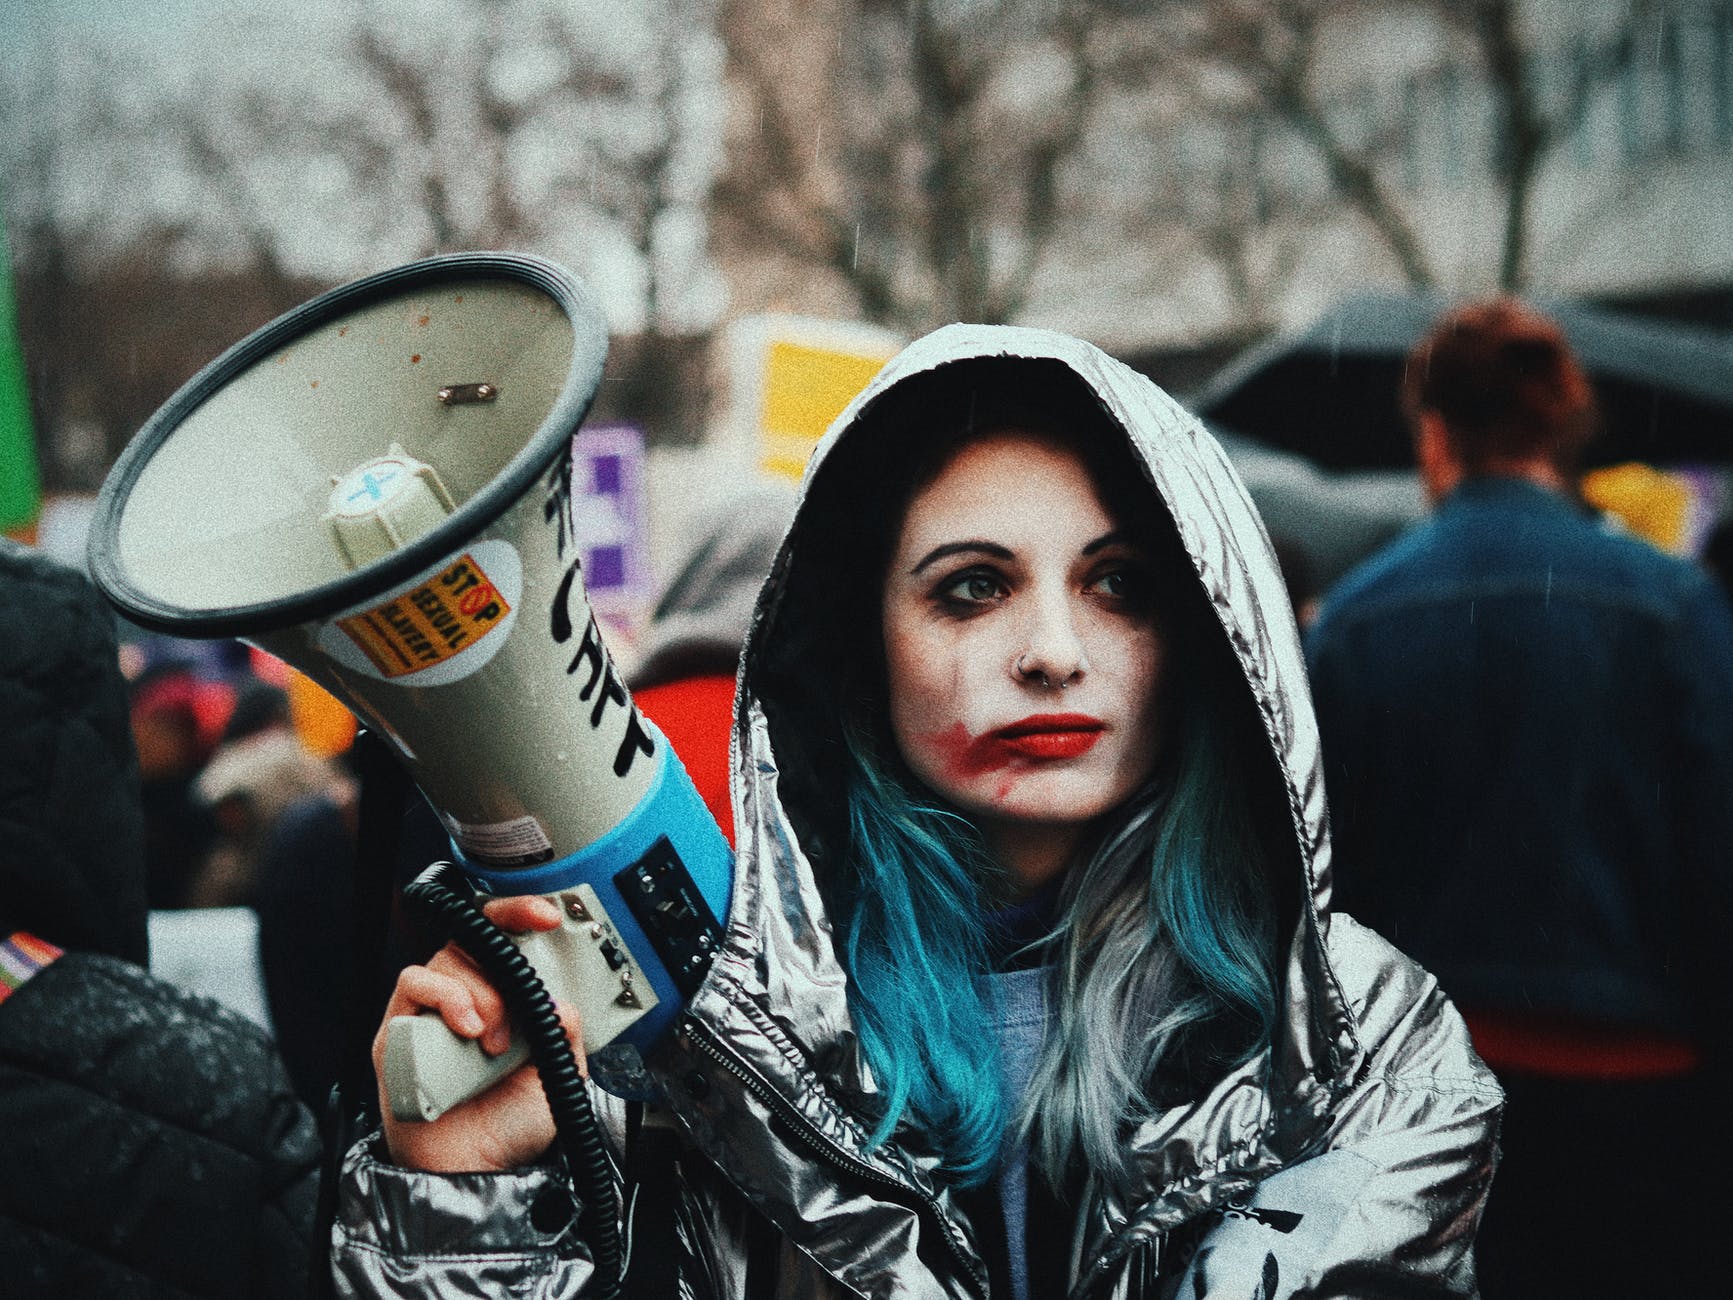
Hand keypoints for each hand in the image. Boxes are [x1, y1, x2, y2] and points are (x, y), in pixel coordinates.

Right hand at [373, 895, 584, 1172]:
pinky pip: (413, 983)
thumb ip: (565, 1030)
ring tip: (490, 1039)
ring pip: (447, 958)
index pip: (505, 938)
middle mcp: (467, 998)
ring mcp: (431, 1013)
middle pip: (475, 940)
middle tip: (514, 1016)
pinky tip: (465, 1028)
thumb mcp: (559, 1072)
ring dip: (477, 990)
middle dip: (502, 966)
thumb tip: (560, 995)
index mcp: (505, 999)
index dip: (521, 914)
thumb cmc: (509, 1125)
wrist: (476, 1172)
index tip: (545, 917)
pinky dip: (444, 996)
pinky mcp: (398, 1030)